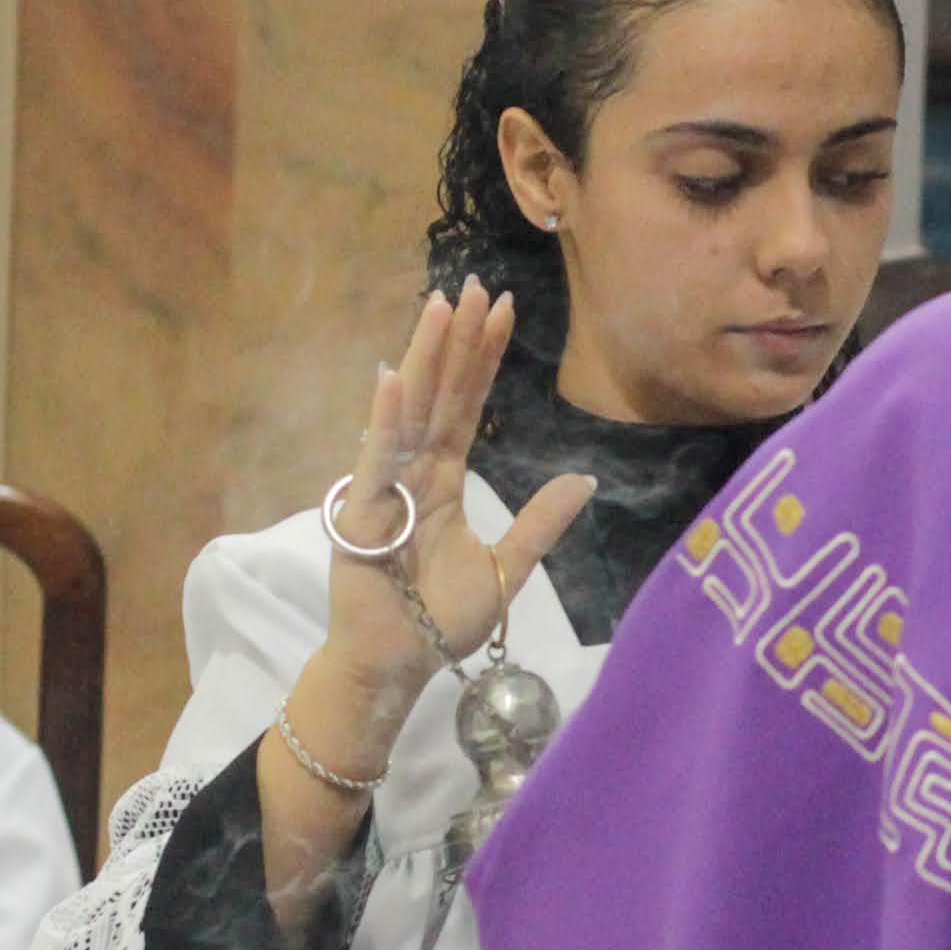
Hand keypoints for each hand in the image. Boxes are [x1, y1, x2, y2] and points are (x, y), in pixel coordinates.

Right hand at [312, 282, 596, 724]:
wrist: (399, 665)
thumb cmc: (439, 619)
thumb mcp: (508, 567)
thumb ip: (540, 523)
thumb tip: (585, 479)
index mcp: (443, 478)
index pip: (468, 404)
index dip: (485, 357)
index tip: (505, 308)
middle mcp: (413, 471)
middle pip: (440, 393)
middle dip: (458, 339)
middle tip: (476, 284)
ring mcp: (386, 486)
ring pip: (410, 411)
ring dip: (424, 358)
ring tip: (441, 306)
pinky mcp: (364, 514)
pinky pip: (377, 461)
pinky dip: (385, 421)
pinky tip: (394, 378)